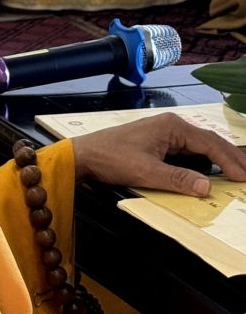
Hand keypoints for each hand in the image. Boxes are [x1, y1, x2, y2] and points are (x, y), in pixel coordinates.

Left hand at [71, 114, 245, 196]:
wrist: (84, 155)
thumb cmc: (111, 157)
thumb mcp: (146, 171)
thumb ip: (178, 179)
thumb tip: (206, 187)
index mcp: (172, 126)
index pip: (210, 144)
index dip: (230, 161)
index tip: (243, 177)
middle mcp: (171, 126)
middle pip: (209, 142)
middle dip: (231, 158)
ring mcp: (164, 134)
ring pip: (200, 147)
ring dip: (219, 159)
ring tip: (236, 172)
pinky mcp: (157, 143)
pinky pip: (187, 152)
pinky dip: (203, 161)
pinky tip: (210, 170)